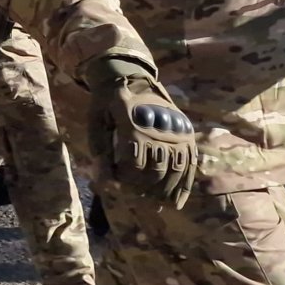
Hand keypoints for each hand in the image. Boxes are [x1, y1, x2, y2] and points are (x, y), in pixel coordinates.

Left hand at [86, 56, 197, 208]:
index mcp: (133, 125)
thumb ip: (99, 149)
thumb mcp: (96, 121)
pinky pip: (189, 166)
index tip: (116, 186)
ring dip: (163, 193)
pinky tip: (175, 204)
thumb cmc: (108, 103)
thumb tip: (104, 180)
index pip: (132, 163)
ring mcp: (177, 133)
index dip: (123, 179)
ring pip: (174, 172)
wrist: (133, 78)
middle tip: (134, 199)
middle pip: (154, 171)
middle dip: (143, 189)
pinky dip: (183, 188)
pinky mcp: (187, 137)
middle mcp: (158, 130)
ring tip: (153, 206)